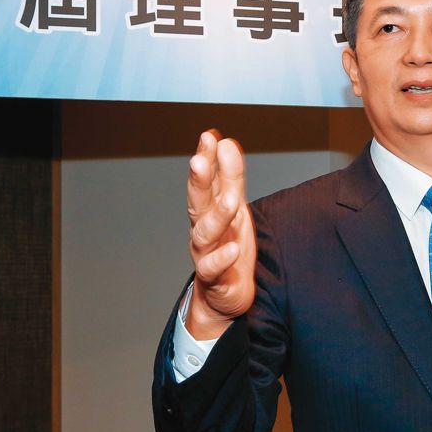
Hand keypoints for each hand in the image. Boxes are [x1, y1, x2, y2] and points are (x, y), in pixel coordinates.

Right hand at [185, 129, 254, 338]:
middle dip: (199, 180)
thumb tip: (226, 142)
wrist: (224, 295)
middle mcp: (202, 228)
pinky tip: (233, 248)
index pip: (206, 179)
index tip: (209, 136)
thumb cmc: (228, 246)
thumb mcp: (234, 208)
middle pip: (197, 201)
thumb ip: (231, 177)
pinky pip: (213, 268)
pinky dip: (222, 258)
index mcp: (207, 209)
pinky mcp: (214, 278)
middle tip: (199, 159)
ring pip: (205, 233)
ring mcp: (206, 252)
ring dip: (217, 216)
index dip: (206, 158)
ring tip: (231, 201)